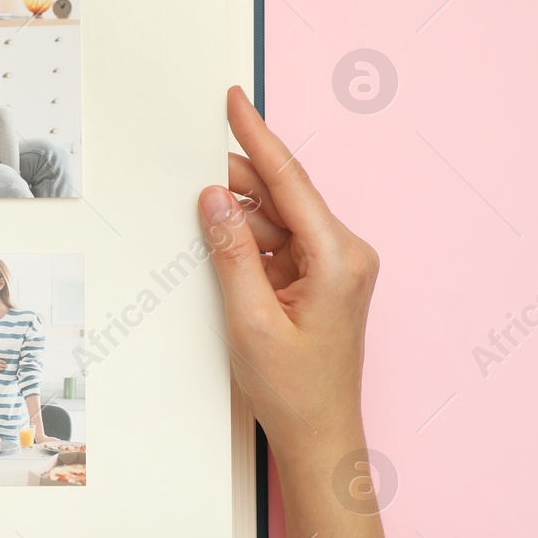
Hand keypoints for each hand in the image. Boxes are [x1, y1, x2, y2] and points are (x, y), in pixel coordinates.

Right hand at [199, 86, 377, 457]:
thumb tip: (215, 198)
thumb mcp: (249, 319)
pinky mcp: (320, 280)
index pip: (290, 181)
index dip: (257, 137)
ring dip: (239, 217)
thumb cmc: (294, 388)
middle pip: (283, 196)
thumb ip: (230, 252)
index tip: (234, 103)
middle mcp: (345, 254)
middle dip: (238, 178)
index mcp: (339, 258)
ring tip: (199, 218)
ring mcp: (334, 266)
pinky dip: (248, 240)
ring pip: (277, 219)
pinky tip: (220, 243)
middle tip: (193, 161)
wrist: (319, 434)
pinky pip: (279, 243)